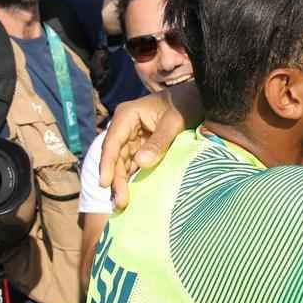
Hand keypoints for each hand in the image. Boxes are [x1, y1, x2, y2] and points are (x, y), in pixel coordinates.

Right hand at [99, 83, 201, 207]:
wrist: (198, 98)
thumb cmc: (186, 103)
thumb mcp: (174, 121)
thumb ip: (159, 141)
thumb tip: (140, 163)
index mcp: (127, 116)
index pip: (112, 143)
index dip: (107, 164)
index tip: (105, 184)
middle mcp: (125, 127)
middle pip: (116, 156)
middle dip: (116, 179)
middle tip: (120, 203)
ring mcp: (133, 138)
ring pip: (122, 163)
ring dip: (122, 182)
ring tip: (122, 205)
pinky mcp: (142, 147)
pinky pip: (133, 165)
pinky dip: (132, 178)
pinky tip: (132, 195)